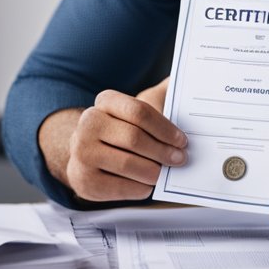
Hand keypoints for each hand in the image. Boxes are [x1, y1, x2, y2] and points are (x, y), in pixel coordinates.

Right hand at [51, 79, 186, 201]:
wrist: (88, 155)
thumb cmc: (122, 130)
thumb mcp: (139, 109)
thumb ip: (163, 94)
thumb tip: (186, 80)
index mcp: (105, 101)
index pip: (138, 111)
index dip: (164, 128)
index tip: (182, 140)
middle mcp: (88, 123)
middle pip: (134, 138)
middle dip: (162, 151)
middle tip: (179, 159)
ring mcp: (82, 152)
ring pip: (128, 164)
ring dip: (153, 171)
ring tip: (162, 172)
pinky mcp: (83, 180)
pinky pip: (122, 188)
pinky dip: (140, 188)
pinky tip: (145, 184)